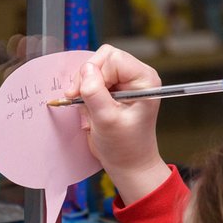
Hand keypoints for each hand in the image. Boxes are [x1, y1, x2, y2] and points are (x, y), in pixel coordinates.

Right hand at [67, 45, 170, 204]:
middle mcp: (137, 76)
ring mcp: (126, 81)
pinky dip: (85, 92)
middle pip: (103, 58)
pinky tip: (89, 108)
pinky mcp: (115, 88)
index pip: (113, 58)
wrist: (128, 163)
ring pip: (95, 67)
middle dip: (87, 78)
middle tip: (78, 99)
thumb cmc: (125, 147)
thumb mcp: (106, 120)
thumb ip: (95, 92)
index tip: (83, 94)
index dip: (94, 73)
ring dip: (85, 86)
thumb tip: (85, 69)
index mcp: (144, 80)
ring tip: (88, 109)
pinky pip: (93, 79)